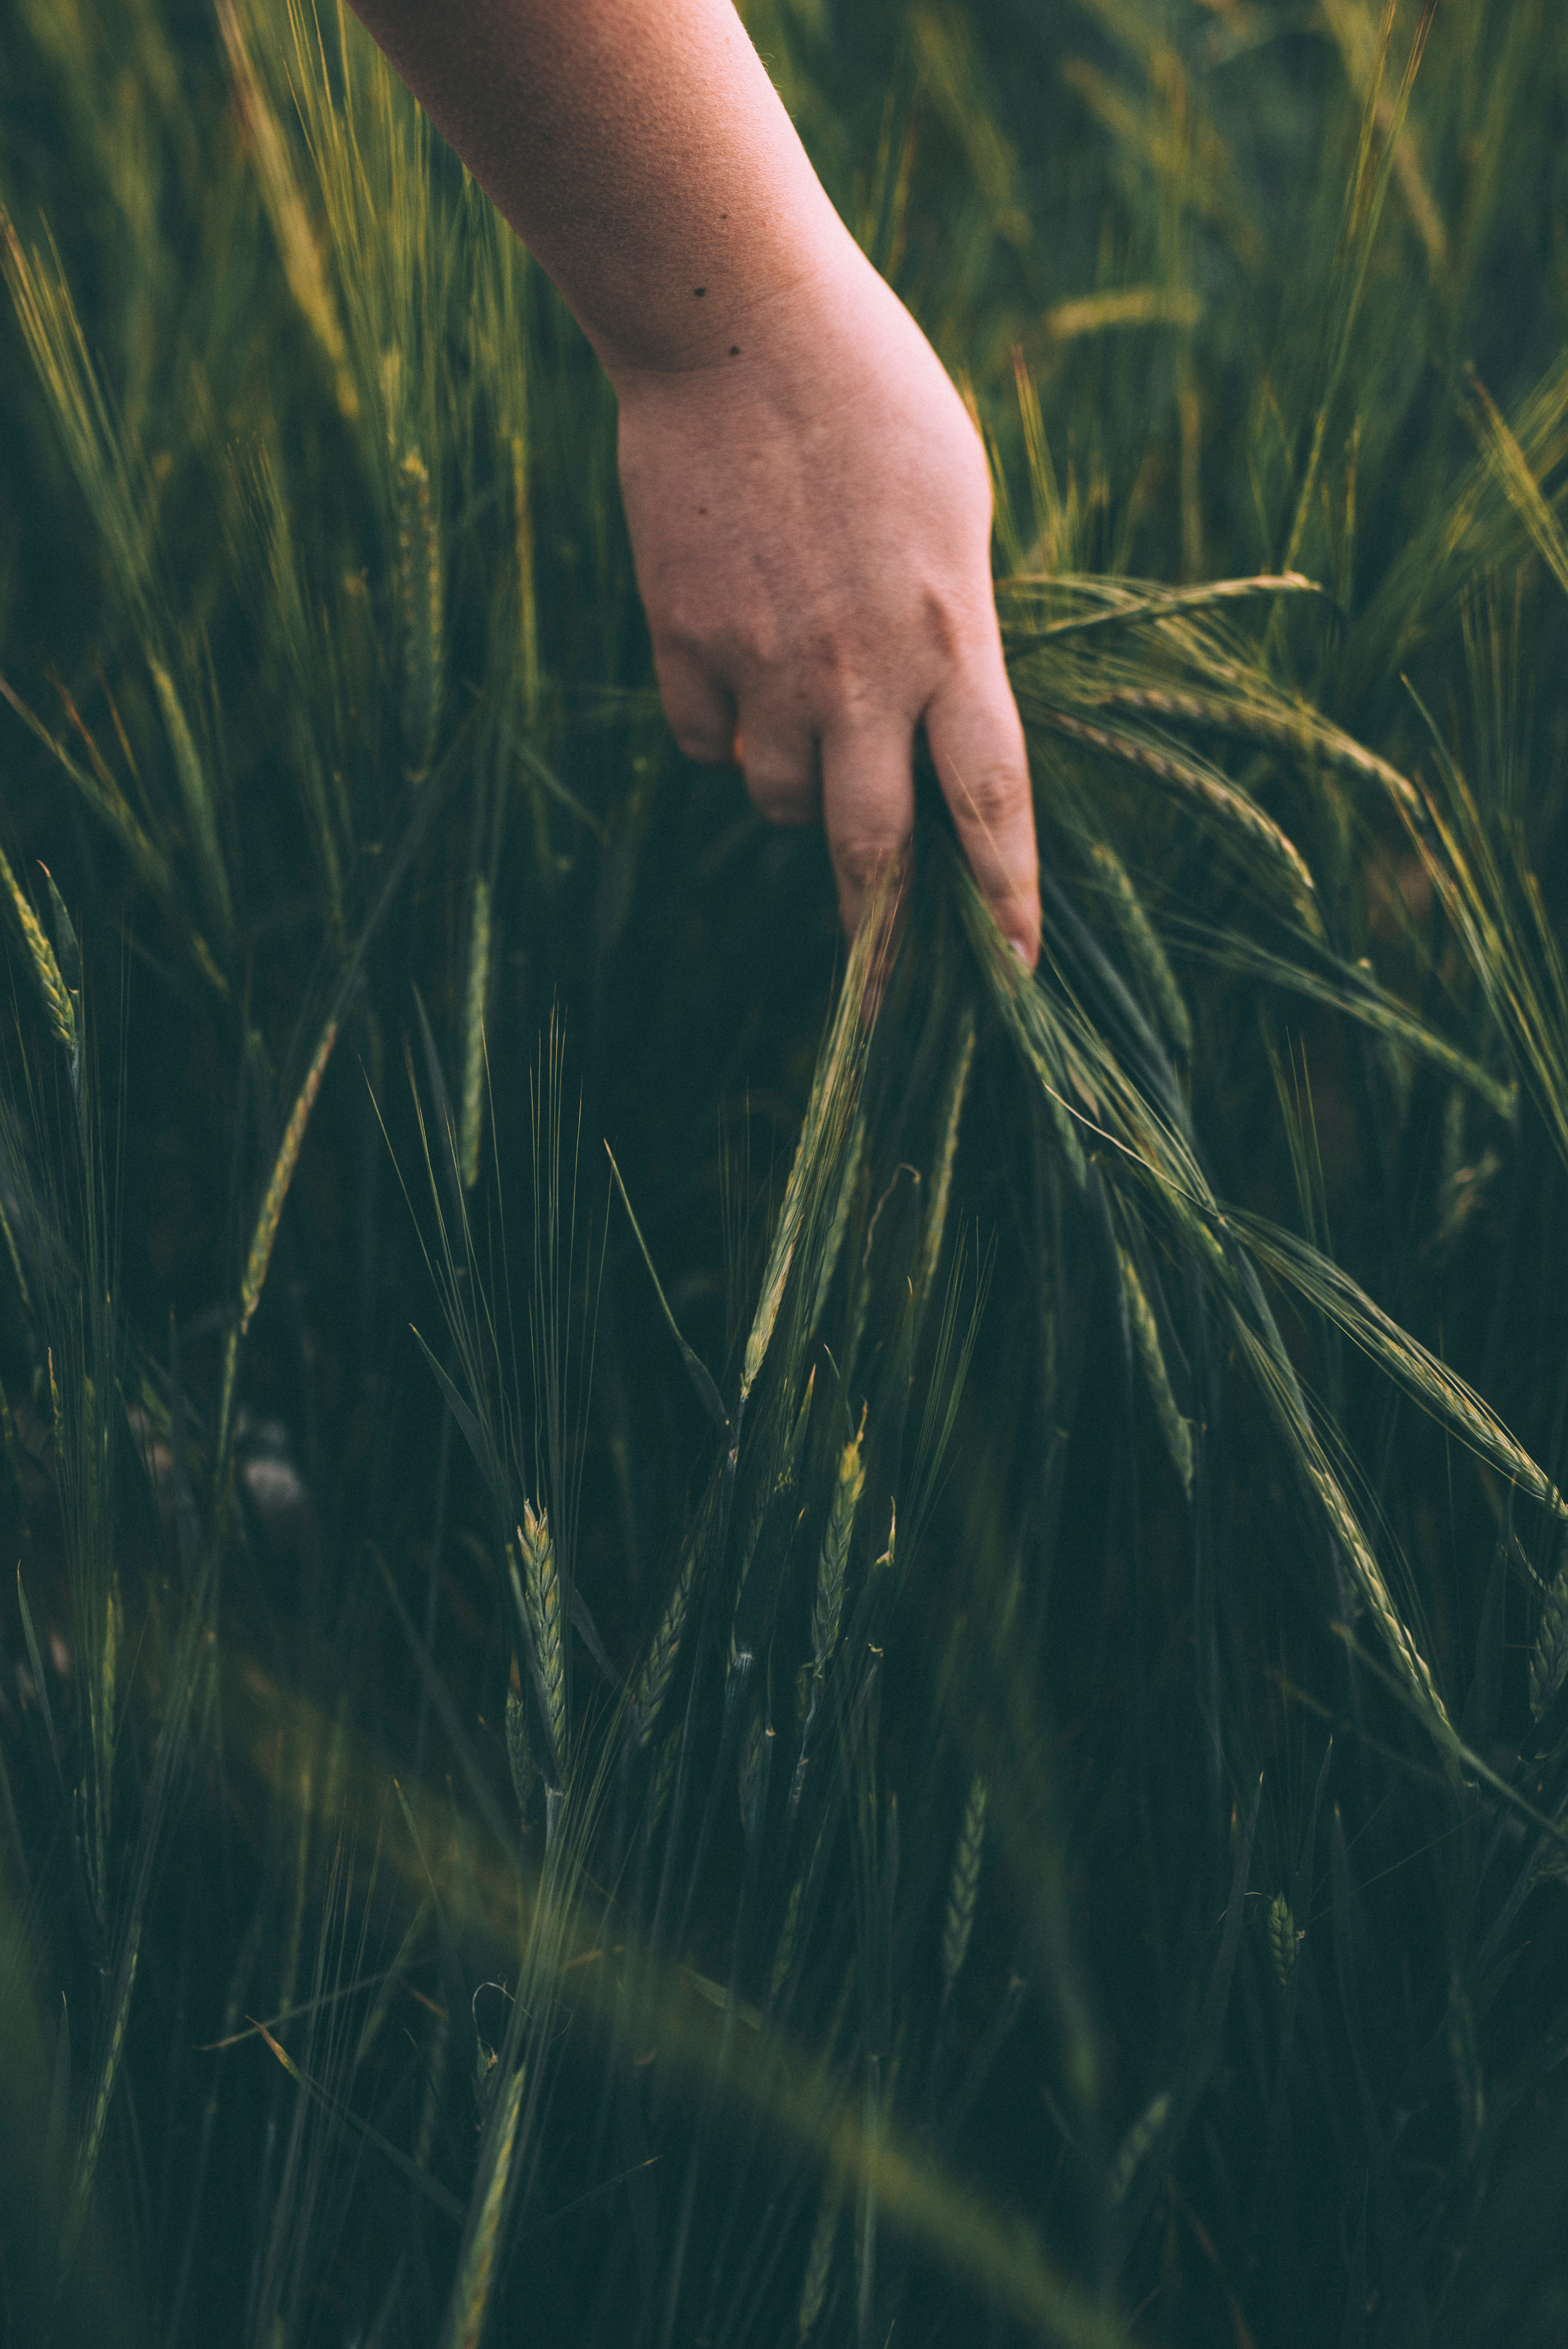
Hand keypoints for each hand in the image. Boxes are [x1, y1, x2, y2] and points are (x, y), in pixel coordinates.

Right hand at [612, 242, 1040, 964]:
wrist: (734, 324)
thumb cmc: (873, 400)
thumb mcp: (955, 513)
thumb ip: (954, 631)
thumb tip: (934, 721)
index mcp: (952, 633)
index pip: (991, 801)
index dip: (1006, 898)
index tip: (1017, 972)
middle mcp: (859, 671)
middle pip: (872, 847)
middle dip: (882, 932)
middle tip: (883, 995)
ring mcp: (763, 664)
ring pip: (775, 800)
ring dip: (795, 792)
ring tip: (805, 723)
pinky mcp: (683, 643)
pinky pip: (706, 742)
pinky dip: (725, 731)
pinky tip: (735, 667)